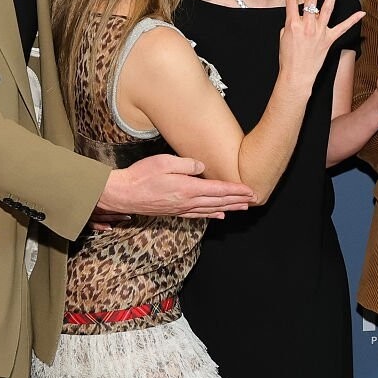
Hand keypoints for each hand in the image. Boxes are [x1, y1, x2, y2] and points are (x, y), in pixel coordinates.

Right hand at [99, 154, 255, 219]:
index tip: (250, 191)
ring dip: (229, 207)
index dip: (236, 190)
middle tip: (253, 199)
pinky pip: (198, 214)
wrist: (123, 194)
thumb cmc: (141, 176)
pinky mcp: (175, 212)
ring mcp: (181, 208)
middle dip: (238, 200)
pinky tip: (219, 215)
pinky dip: (212, 214)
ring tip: (242, 207)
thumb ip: (186, 164)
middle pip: (218, 201)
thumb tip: (202, 167)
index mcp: (188, 188)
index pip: (218, 190)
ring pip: (211, 209)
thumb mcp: (164, 162)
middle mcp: (187, 201)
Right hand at [276, 0, 365, 83]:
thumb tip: (298, 19)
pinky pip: (343, 28)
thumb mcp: (283, 38)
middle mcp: (307, 25)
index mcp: (292, 24)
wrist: (296, 76)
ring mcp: (319, 32)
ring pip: (327, 8)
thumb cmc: (288, 59)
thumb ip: (291, 24)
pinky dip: (352, 20)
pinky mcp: (329, 40)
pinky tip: (361, 12)